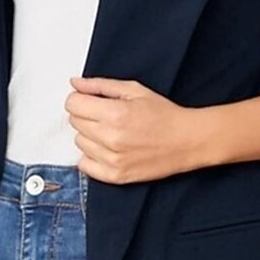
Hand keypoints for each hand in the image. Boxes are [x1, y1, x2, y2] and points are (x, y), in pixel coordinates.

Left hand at [66, 77, 206, 183]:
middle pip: (74, 122)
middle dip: (86, 115)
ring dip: (90, 136)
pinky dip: (92, 156)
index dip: (80, 99)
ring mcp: (112, 160)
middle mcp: (111, 138)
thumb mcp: (134, 90)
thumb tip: (75, 84)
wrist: (187, 141)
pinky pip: (84, 165)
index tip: (90, 101)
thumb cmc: (164, 114)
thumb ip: (100, 86)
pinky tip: (107, 149)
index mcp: (115, 113)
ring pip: (79, 143)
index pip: (72, 104)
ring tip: (112, 132)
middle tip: (107, 115)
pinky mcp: (116, 176)